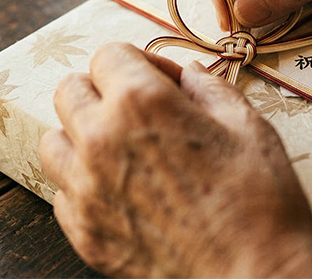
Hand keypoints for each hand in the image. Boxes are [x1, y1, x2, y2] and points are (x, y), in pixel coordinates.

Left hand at [39, 42, 311, 277]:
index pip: (107, 54)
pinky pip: (61, 192)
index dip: (140, 62)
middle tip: (139, 112)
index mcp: (140, 103)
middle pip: (70, 90)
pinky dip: (84, 184)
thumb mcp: (247, 124)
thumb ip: (207, 86)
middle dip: (103, 91)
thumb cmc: (259, 198)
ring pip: (52, 140)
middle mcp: (100, 140)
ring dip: (81, 135)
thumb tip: (185, 74)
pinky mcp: (83, 232)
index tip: (163, 83)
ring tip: (121, 150)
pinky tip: (122, 191)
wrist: (254, 276)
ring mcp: (85, 190)